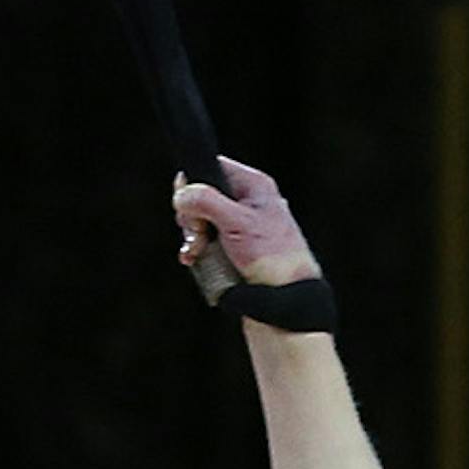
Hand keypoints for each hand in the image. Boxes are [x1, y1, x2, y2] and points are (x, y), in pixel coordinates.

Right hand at [171, 155, 320, 285]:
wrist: (287, 300)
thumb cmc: (273, 258)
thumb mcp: (236, 222)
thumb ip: (206, 201)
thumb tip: (181, 192)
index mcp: (253, 186)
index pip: (213, 167)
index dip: (194, 183)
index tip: (188, 204)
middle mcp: (245, 202)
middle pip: (201, 196)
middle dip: (192, 217)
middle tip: (199, 234)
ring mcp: (238, 226)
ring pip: (201, 221)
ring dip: (193, 237)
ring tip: (198, 252)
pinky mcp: (232, 248)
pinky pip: (205, 242)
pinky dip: (197, 251)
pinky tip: (194, 259)